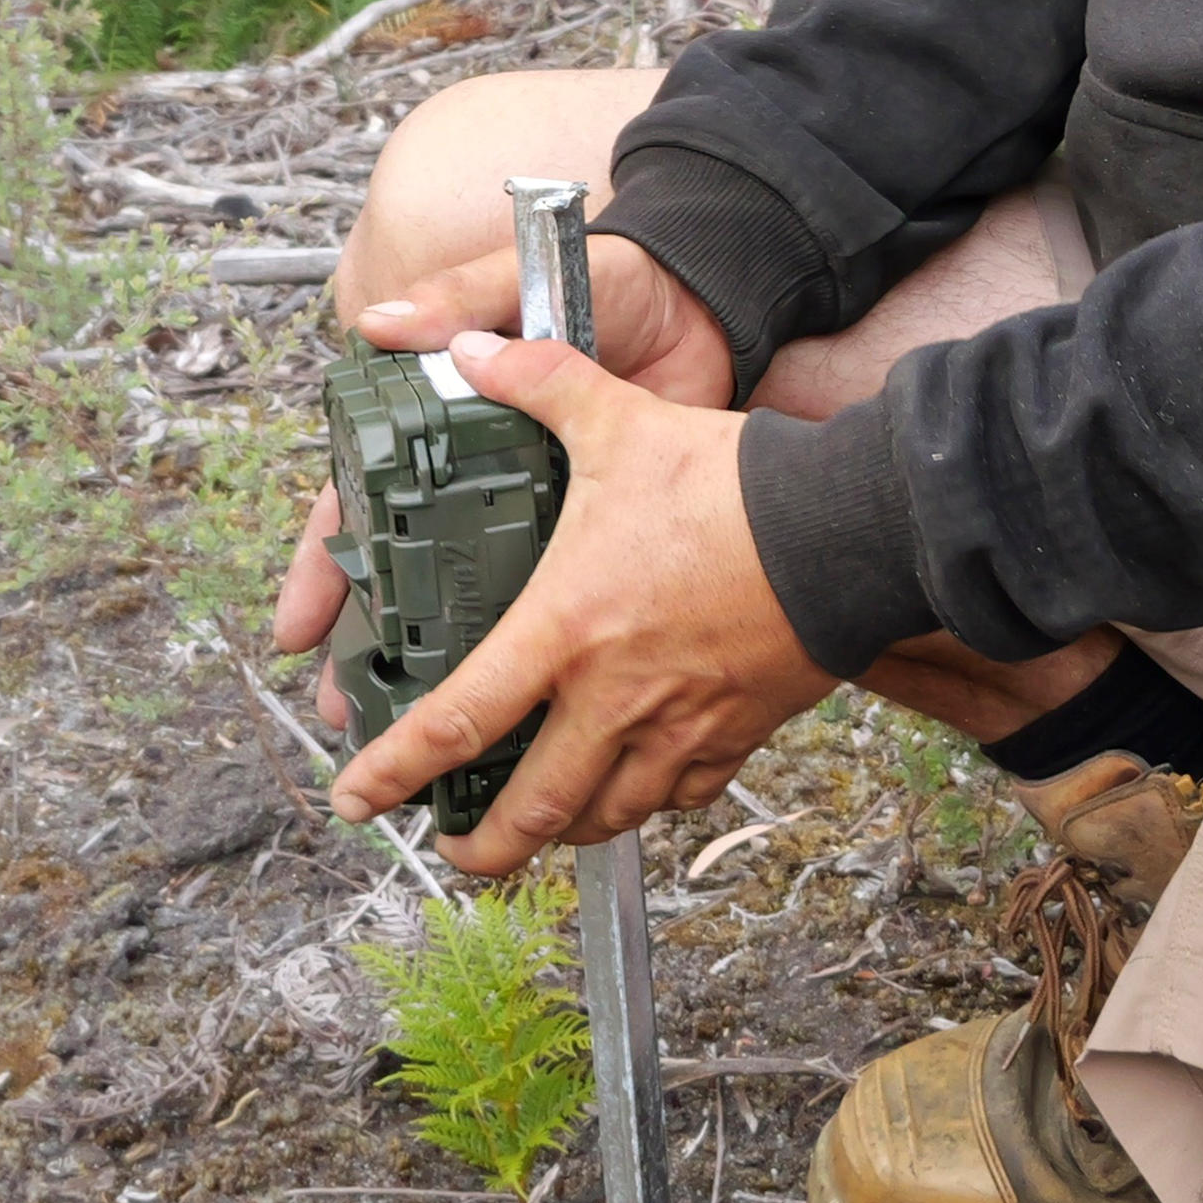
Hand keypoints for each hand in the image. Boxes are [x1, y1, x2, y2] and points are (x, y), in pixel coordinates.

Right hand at [267, 231, 731, 689]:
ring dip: (446, 674)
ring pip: (476, 609)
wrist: (708, 302)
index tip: (299, 630)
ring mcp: (540, 517)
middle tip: (348, 709)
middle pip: (406, 578)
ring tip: (423, 739)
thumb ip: (459, 301)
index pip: (362, 505)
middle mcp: (480, 482)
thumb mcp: (524, 285)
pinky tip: (531, 711)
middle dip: (371, 649)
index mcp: (444, 428)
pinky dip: (540, 662)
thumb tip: (380, 322)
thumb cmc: (608, 286)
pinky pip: (559, 611)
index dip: (324, 569)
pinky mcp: (600, 540)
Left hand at [321, 326, 829, 875]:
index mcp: (566, 629)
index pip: (457, 723)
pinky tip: (633, 790)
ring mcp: (679, 725)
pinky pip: (680, 795)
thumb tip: (468, 349)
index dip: (394, 773)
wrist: (846, 529)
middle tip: (455, 853)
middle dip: (482, 847)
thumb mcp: (620, 423)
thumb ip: (537, 383)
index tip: (356, 800)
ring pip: (605, 815)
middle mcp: (614, 696)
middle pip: (531, 810)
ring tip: (538, 828)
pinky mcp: (737, 732)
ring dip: (562, 832)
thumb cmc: (732, 486)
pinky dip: (647, 804)